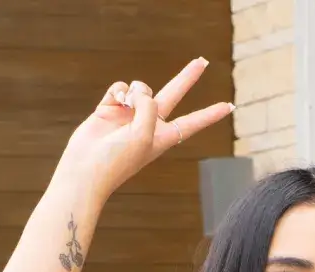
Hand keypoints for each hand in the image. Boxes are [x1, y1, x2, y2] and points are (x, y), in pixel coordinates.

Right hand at [61, 58, 232, 203]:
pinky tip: (113, 102)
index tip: (229, 107)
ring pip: (141, 87)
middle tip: (203, 61)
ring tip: (126, 106)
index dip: (210, 114)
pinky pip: (121, 86)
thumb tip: (138, 90)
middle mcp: (149, 123)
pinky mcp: (111, 106)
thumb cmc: (118, 160)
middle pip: (173, 94)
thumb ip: (149, 106)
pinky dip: (118, 91)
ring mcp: (130, 114)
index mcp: (164, 137)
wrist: (85, 167)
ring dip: (136, 91)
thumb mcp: (143, 134)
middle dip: (187, 77)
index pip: (193, 122)